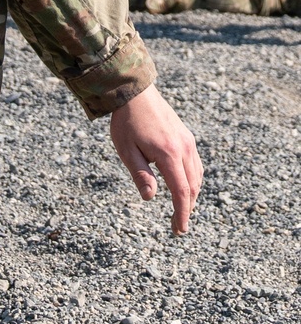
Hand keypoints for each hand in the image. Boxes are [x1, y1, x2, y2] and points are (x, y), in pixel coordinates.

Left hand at [109, 84, 201, 233]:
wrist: (135, 93)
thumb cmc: (126, 122)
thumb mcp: (126, 150)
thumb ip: (140, 174)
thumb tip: (150, 198)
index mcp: (168, 154)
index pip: (181, 192)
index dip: (182, 214)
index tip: (179, 230)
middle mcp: (183, 149)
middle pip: (192, 187)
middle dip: (187, 209)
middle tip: (178, 226)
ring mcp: (187, 142)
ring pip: (197, 176)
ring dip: (191, 196)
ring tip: (181, 210)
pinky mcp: (186, 137)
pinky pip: (196, 164)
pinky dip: (193, 180)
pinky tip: (184, 186)